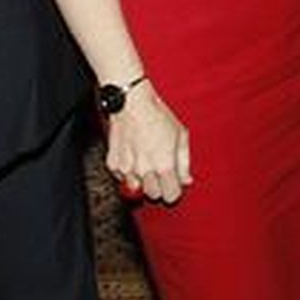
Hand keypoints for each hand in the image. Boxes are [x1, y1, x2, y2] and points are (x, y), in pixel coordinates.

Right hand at [105, 83, 192, 203]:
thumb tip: (186, 180)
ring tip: (146, 163)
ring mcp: (126, 169)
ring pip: (136, 189)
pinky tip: (133, 156)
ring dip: (142, 181)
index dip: (174, 191)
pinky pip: (121, 178)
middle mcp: (144, 170)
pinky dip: (127, 172)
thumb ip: (184, 162)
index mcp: (164, 165)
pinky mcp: (113, 164)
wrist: (132, 104)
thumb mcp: (180, 135)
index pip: (171, 196)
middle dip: (159, 187)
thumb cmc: (159, 116)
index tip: (174, 185)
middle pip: (154, 195)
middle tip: (160, 172)